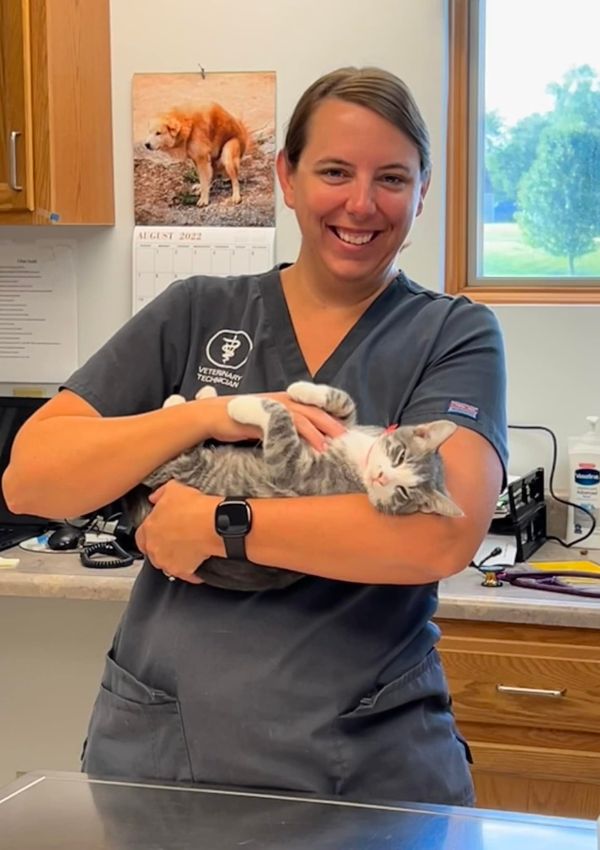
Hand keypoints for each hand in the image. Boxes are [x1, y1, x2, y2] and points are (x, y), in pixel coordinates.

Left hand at [135, 481, 220, 583]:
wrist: (214, 525)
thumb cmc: (195, 509)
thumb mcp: (174, 489)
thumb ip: (160, 494)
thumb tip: (155, 497)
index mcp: (148, 529)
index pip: (141, 537)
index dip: (152, 534)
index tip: (161, 531)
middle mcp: (154, 548)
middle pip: (154, 552)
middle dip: (164, 546)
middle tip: (178, 538)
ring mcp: (167, 562)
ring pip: (168, 564)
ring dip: (176, 558)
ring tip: (190, 548)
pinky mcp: (182, 571)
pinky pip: (186, 573)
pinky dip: (192, 569)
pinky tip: (199, 559)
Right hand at [198, 391, 345, 450]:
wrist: (209, 416)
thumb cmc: (233, 421)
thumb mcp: (259, 423)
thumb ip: (276, 428)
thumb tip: (290, 441)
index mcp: (281, 401)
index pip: (310, 406)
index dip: (326, 416)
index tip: (340, 429)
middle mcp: (280, 400)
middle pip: (313, 409)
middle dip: (332, 423)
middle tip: (346, 437)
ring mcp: (273, 406)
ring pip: (305, 415)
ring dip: (322, 429)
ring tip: (334, 443)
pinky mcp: (267, 415)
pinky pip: (291, 424)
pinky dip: (305, 434)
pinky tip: (315, 444)